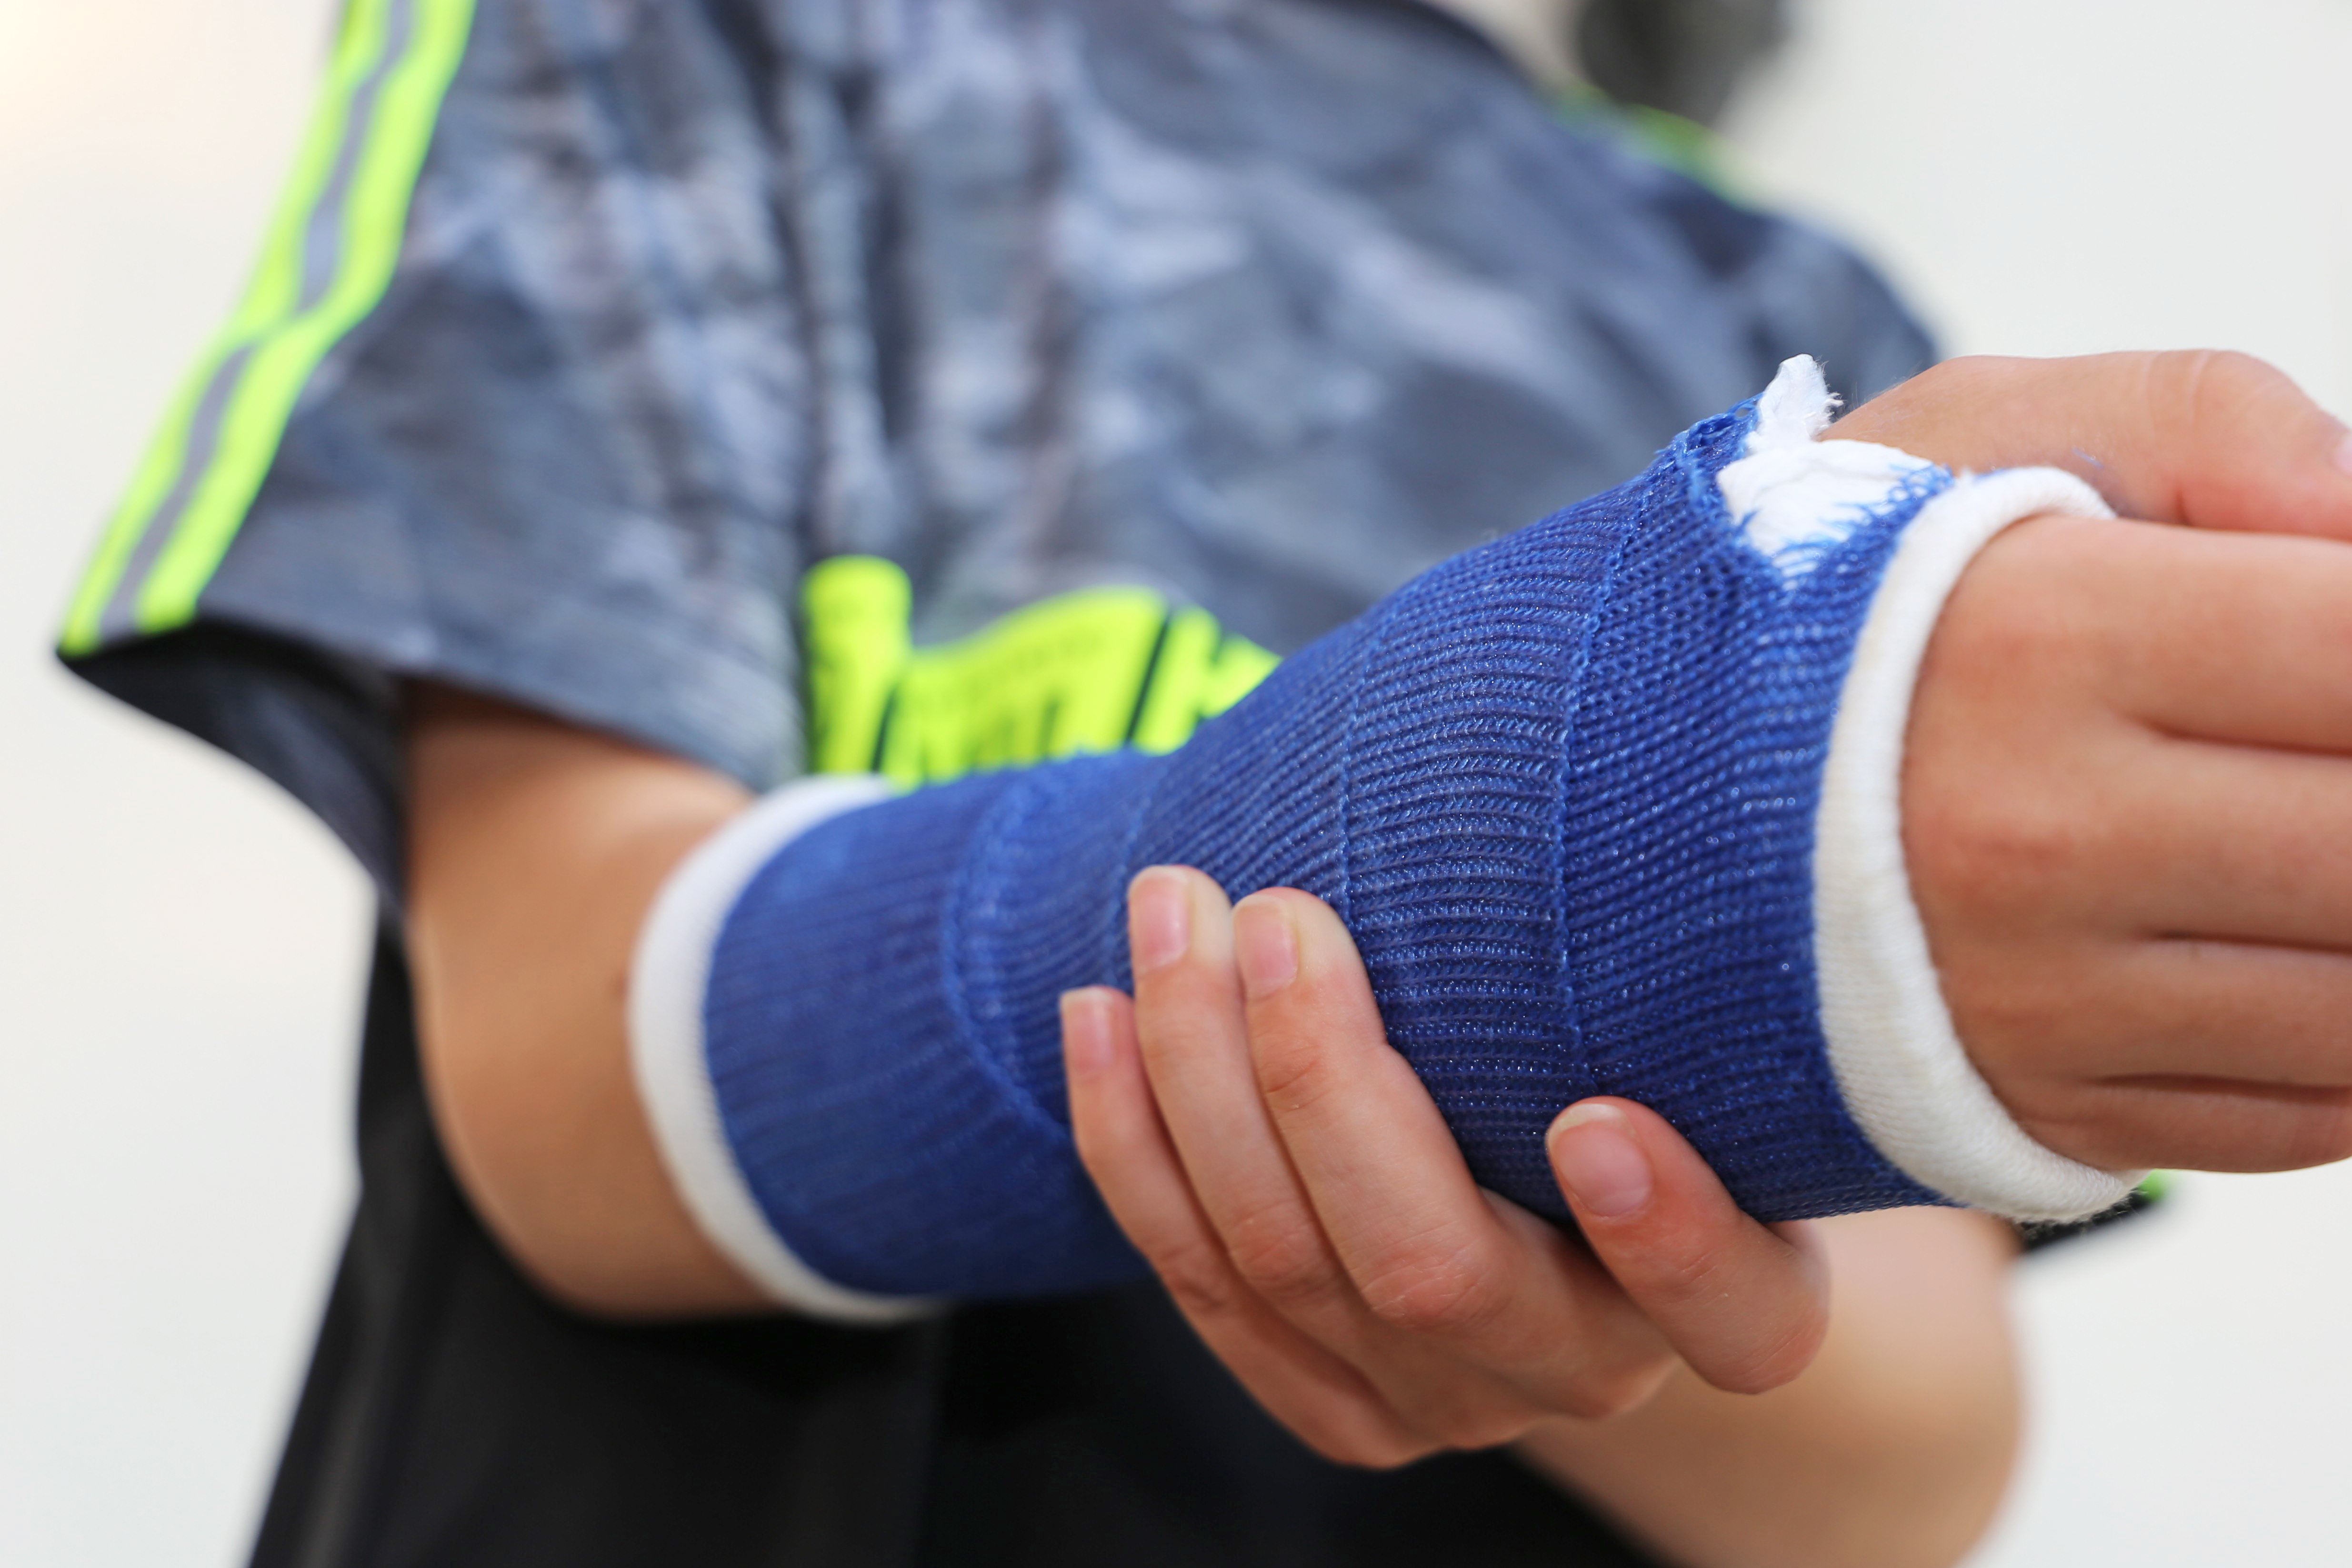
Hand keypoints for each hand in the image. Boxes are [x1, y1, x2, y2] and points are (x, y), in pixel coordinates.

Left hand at [1059, 867, 1828, 1465]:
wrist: (1562, 1198)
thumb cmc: (1649, 1060)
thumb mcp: (1701, 1026)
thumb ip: (1676, 966)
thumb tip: (1605, 768)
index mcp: (1730, 1306)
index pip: (1736, 1319)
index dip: (1668, 1240)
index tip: (1594, 1119)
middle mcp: (1580, 1372)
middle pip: (1429, 1271)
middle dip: (1321, 1080)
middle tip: (1277, 913)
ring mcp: (1438, 1403)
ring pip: (1281, 1269)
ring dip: (1199, 1078)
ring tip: (1170, 915)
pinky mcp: (1328, 1402)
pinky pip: (1199, 1286)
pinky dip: (1131, 1144)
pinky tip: (1095, 1015)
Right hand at [1825, 351, 2351, 1174]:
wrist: (1628, 796)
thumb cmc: (1836, 595)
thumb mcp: (1983, 431)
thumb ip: (2216, 426)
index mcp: (2039, 641)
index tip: (2349, 642)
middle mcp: (2037, 837)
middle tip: (2328, 743)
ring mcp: (2038, 1000)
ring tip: (2306, 828)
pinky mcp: (2047, 1111)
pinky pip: (2304, 1113)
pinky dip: (2345, 1039)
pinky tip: (2290, 939)